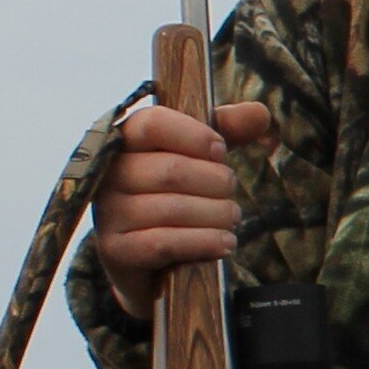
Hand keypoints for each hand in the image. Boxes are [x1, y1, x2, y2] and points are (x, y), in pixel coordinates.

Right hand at [91, 98, 273, 302]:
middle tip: (230, 192)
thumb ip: (227, 131)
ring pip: (173, 209)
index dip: (195, 135)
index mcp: (125, 141)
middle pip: (171, 170)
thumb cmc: (175, 194)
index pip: (153, 123)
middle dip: (216, 182)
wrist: (148, 256)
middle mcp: (109, 174)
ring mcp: (108, 213)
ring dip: (216, 214)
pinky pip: (165, 242)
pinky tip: (225, 243)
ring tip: (232, 218)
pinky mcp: (115, 249)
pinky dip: (203, 242)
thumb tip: (259, 112)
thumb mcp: (200, 157)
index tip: (220, 151)